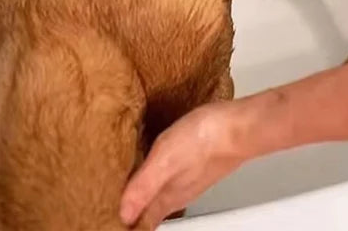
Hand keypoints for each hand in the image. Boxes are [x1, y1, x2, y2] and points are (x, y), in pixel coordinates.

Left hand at [120, 101, 248, 229]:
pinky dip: (153, 177)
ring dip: (140, 196)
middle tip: (110, 206)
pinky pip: (168, 177)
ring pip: (158, 195)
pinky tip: (149, 165)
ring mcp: (187, 177)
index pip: (142, 223)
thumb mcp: (165, 159)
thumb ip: (143, 187)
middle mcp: (178, 192)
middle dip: (130, 211)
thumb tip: (122, 214)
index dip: (126, 222)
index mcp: (168, 197)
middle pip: (149, 212)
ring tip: (123, 190)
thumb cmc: (206, 140)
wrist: (239, 126)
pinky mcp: (194, 161)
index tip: (108, 219)